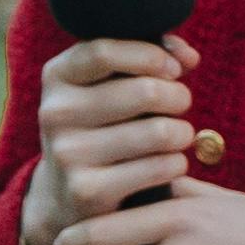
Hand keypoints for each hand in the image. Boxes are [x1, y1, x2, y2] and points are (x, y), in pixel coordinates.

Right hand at [22, 34, 196, 244]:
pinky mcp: (88, 190)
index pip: (105, 52)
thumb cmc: (102, 123)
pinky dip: (177, 163)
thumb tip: (188, 58)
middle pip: (145, 91)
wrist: (64, 192)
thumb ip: (150, 57)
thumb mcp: (109, 83)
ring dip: (183, 133)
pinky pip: (160, 167)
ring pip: (160, 131)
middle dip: (179, 96)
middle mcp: (56, 113)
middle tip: (181, 105)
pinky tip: (169, 164)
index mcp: (58, 77)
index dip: (152, 56)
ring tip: (179, 136)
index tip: (173, 69)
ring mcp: (68, 153)